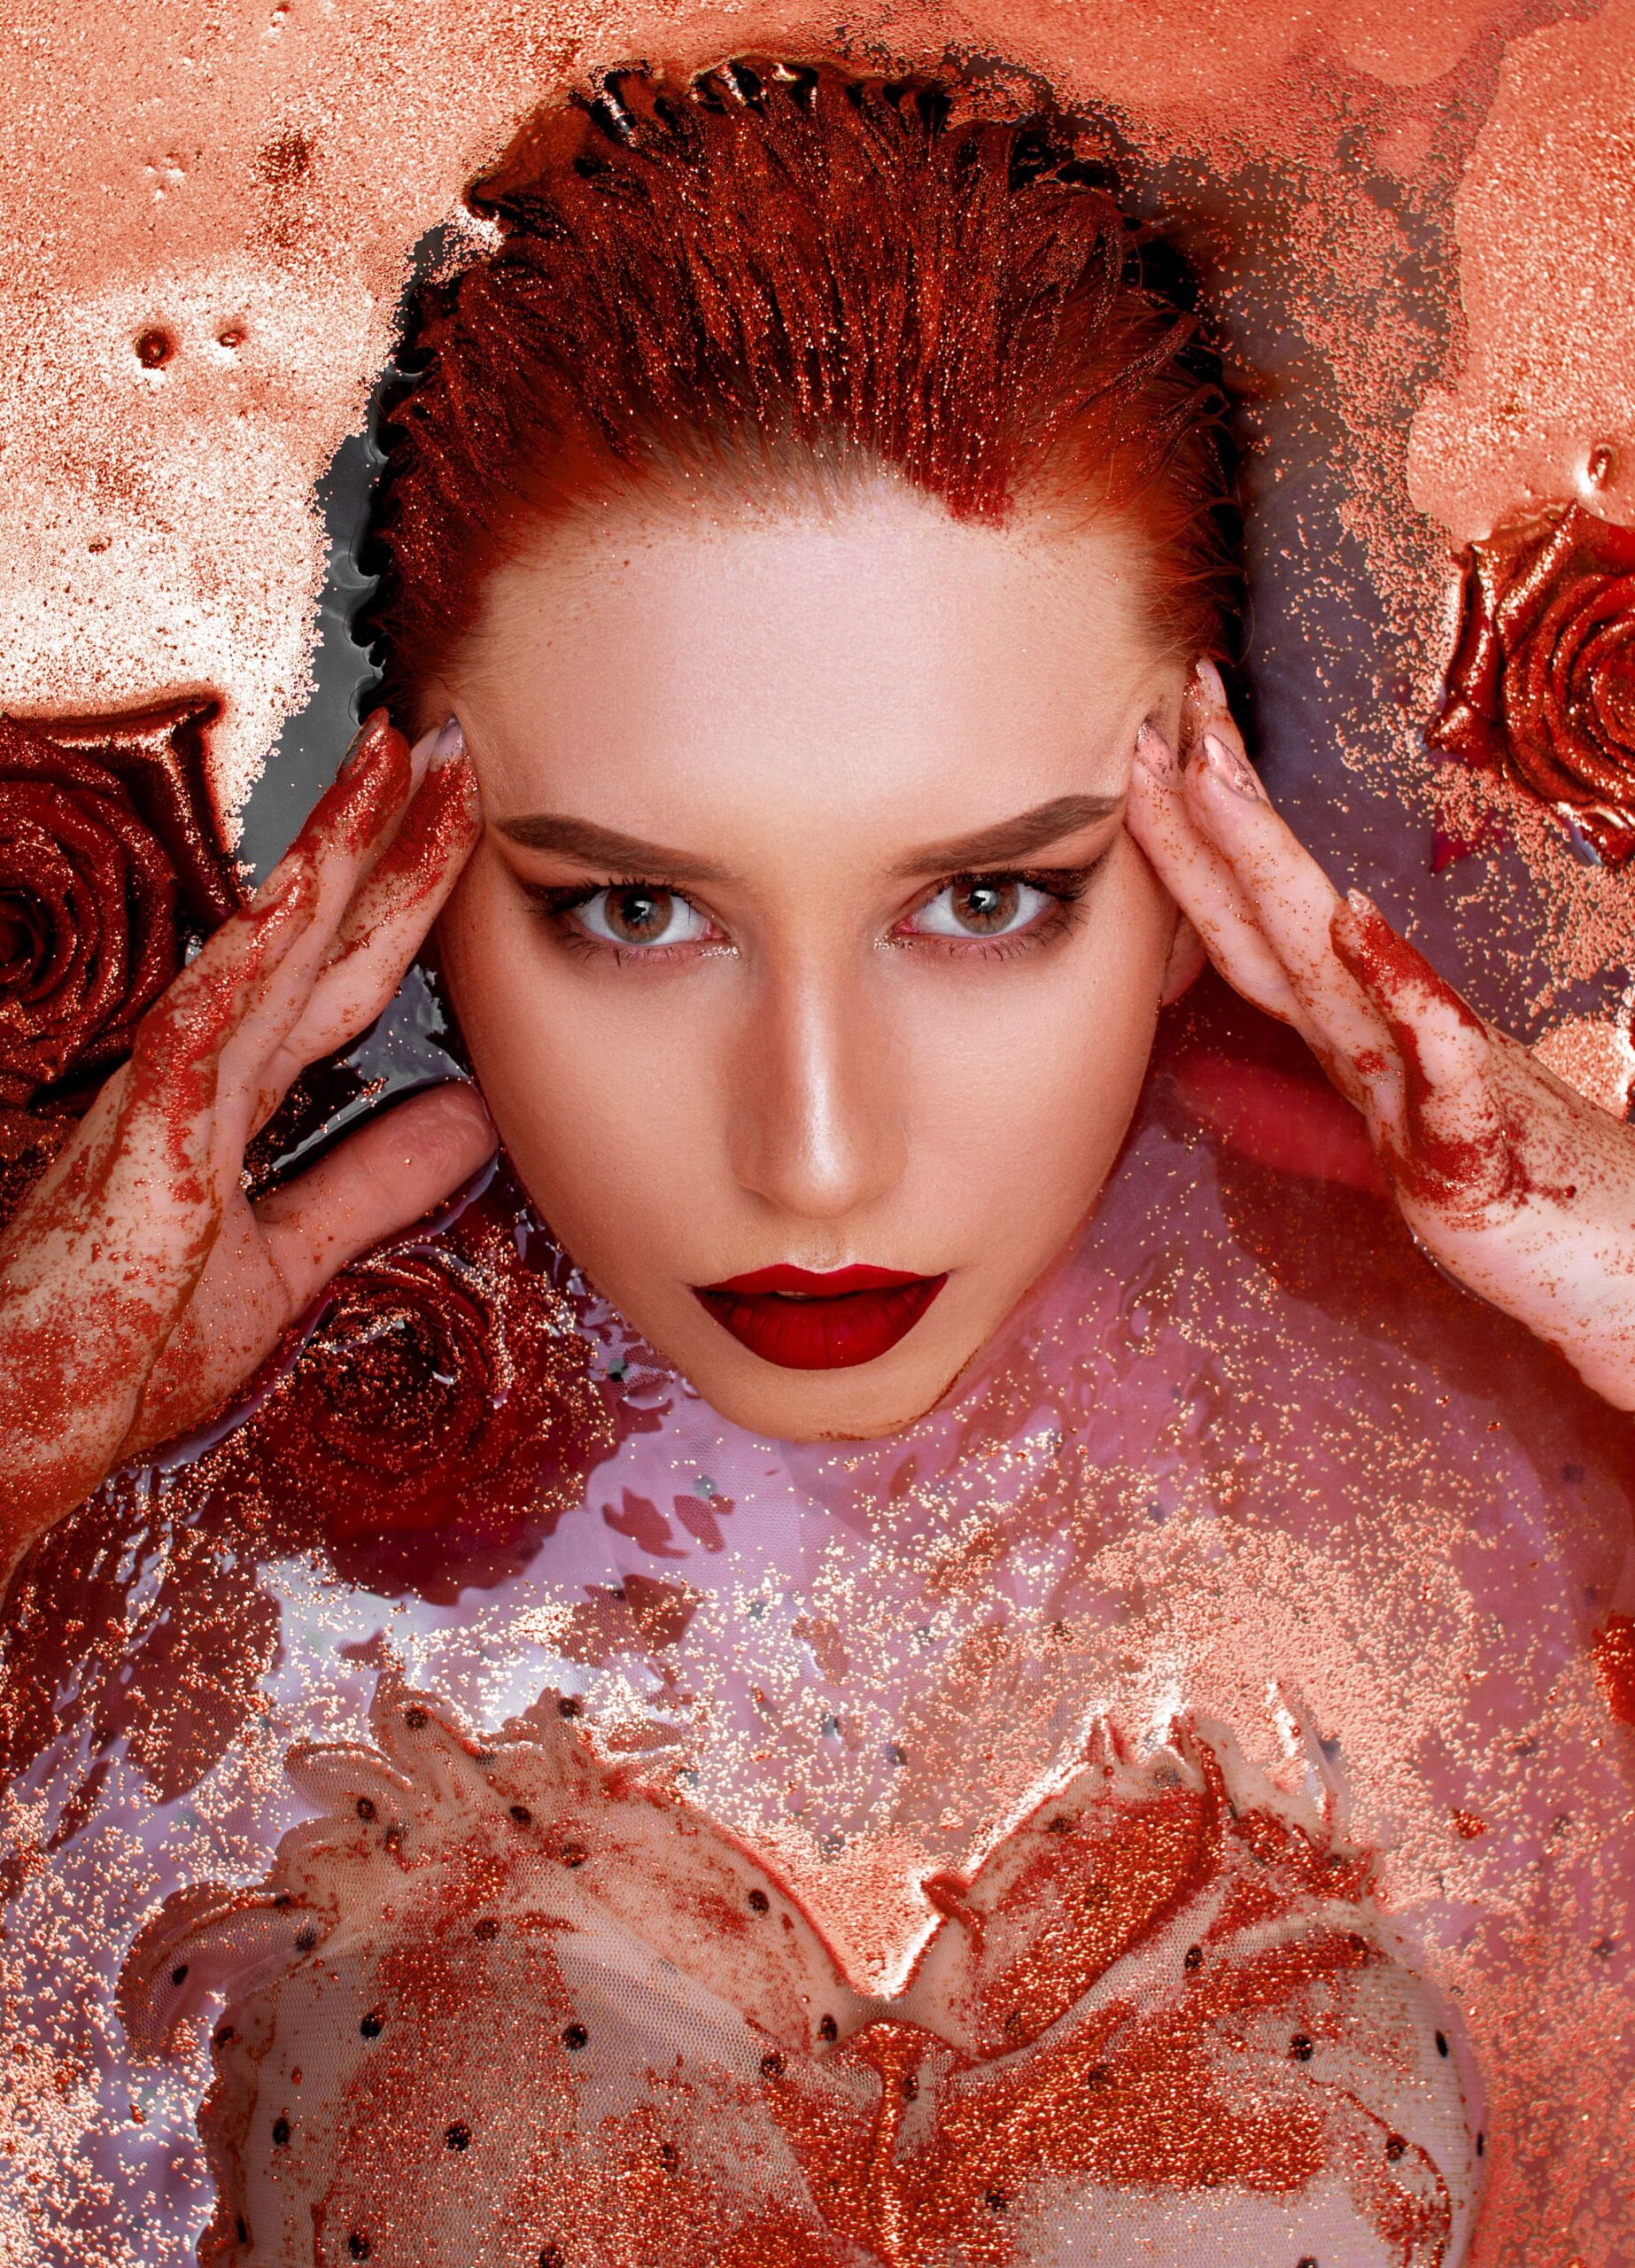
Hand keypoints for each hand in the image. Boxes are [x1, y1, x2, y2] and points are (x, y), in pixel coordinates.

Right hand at [0, 713, 493, 1591]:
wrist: (11, 1426)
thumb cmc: (118, 1353)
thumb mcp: (285, 1263)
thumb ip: (371, 1184)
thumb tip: (472, 1115)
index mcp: (229, 1096)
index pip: (340, 972)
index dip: (404, 893)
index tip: (463, 814)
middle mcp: (198, 1073)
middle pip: (317, 934)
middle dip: (392, 838)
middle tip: (455, 740)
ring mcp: (164, 1096)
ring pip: (267, 946)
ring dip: (337, 853)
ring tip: (399, 764)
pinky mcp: (140, 1141)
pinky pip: (208, 1022)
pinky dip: (263, 949)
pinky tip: (312, 885)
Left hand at [1127, 661, 1634, 1410]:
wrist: (1620, 1269)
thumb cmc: (1511, 1191)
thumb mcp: (1392, 1146)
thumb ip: (1307, 1113)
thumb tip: (1218, 1087)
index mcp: (1356, 1037)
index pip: (1253, 926)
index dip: (1193, 841)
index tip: (1150, 741)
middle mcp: (1386, 1039)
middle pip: (1277, 914)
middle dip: (1217, 806)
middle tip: (1174, 698)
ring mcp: (1434, 1081)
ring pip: (1334, 959)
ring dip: (1270, 867)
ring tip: (1218, 776)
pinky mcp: (1479, 1142)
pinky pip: (1439, 1057)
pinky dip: (1397, 988)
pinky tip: (1356, 924)